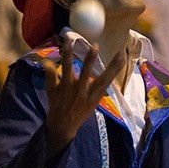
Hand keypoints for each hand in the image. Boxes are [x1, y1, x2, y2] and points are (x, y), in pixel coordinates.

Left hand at [42, 43, 124, 157]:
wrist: (63, 126)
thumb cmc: (82, 110)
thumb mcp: (95, 100)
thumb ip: (102, 84)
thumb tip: (115, 67)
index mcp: (93, 95)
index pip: (106, 79)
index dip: (115, 67)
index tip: (122, 54)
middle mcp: (81, 91)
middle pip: (86, 73)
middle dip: (91, 59)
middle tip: (95, 45)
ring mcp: (66, 90)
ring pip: (67, 70)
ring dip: (68, 55)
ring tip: (69, 41)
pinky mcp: (54, 91)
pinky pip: (51, 79)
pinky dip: (49, 70)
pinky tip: (46, 61)